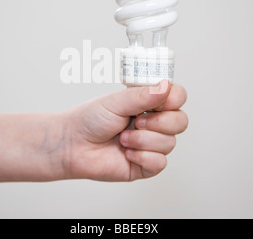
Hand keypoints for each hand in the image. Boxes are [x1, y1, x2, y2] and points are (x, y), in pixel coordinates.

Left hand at [63, 80, 187, 180]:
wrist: (72, 145)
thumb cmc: (90, 119)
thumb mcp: (116, 101)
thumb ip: (142, 95)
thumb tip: (166, 86)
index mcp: (148, 103)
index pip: (177, 97)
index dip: (174, 99)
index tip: (160, 100)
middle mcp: (153, 123)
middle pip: (180, 121)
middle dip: (159, 122)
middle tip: (136, 121)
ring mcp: (151, 145)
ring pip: (170, 143)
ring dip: (143, 140)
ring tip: (122, 138)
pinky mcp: (145, 165)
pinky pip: (160, 162)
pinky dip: (142, 157)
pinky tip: (127, 153)